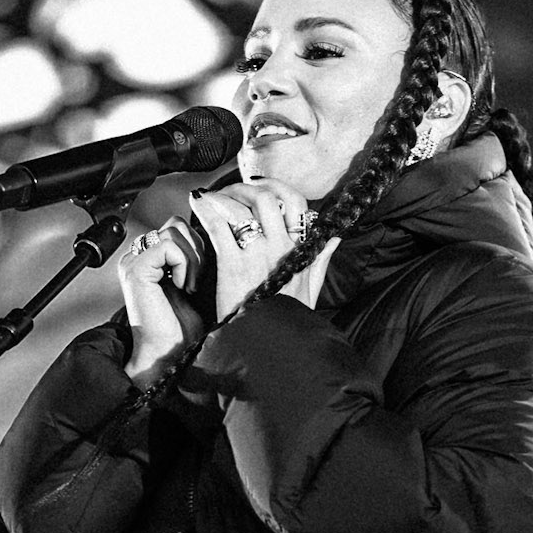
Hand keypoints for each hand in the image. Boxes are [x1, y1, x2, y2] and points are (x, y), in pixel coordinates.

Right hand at [118, 216, 205, 387]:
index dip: (199, 244)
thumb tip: (217, 230)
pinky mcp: (136, 269)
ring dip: (193, 258)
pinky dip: (184, 264)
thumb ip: (196, 256)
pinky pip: (168, 246)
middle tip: (198, 280)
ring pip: (173, 230)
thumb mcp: (196, 282)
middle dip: (198, 248)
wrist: (169, 354)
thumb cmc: (183, 328)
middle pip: (176, 224)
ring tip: (191, 285)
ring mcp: (134, 261)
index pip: (177, 227)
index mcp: (150, 258)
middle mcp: (138, 256)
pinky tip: (183, 287)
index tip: (203, 275)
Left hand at [188, 180, 339, 319]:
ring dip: (224, 195)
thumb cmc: (286, 320)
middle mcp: (281, 248)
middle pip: (267, 197)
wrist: (265, 346)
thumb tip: (335, 236)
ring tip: (212, 197)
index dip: (278, 187)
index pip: (298, 203)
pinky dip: (206, 210)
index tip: (261, 186)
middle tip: (231, 189)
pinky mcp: (232, 266)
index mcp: (301, 252)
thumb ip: (321, 259)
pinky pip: (218, 226)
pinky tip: (198, 206)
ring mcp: (256, 256)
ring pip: (241, 207)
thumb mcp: (311, 289)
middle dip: (246, 186)